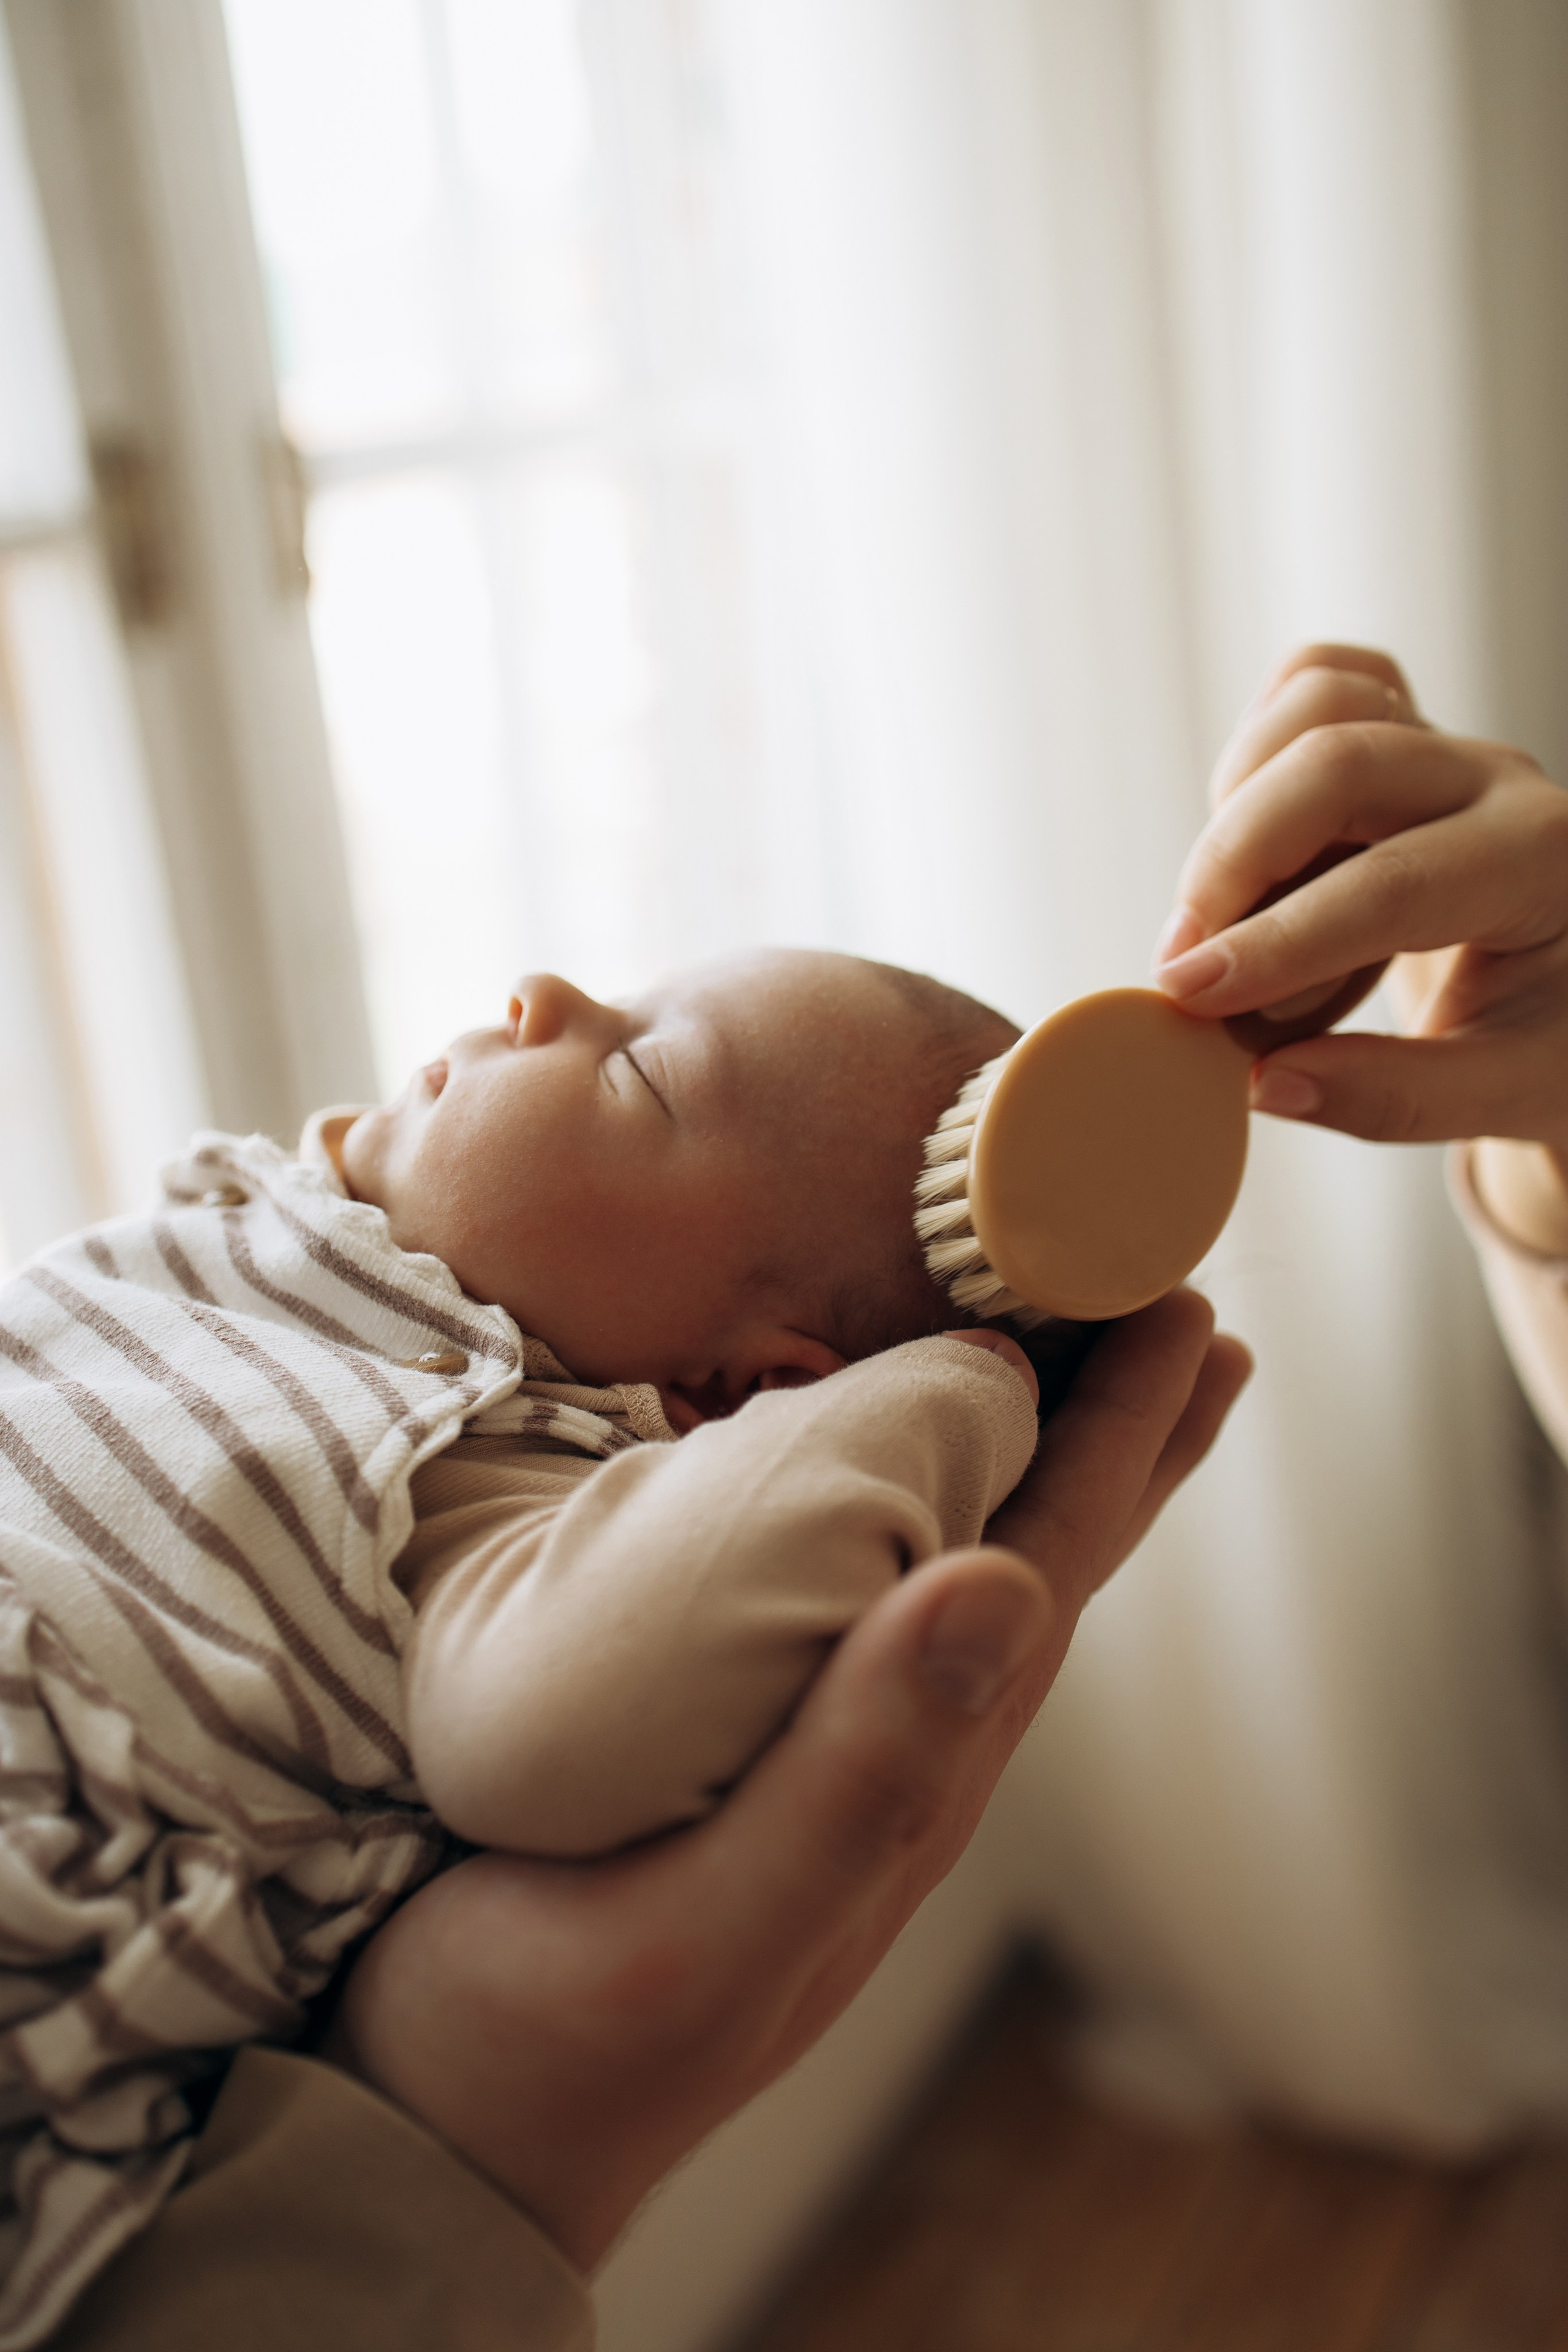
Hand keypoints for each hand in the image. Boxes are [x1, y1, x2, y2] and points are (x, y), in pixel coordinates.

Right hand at [326, 1290, 1246, 2271]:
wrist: (436, 2128)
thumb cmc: (561, 2041)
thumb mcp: (716, 1924)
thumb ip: (860, 1775)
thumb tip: (1004, 1586)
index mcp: (907, 1768)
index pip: (1051, 1565)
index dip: (1124, 1437)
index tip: (1188, 1308)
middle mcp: (879, 1742)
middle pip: (1030, 1551)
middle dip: (1108, 1426)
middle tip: (1169, 1295)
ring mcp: (799, 1736)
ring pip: (944, 1556)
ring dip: (1011, 1447)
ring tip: (1061, 1355)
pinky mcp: (713, 1724)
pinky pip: (830, 1574)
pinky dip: (875, 1487)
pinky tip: (858, 1452)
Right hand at [1152, 644, 1567, 1170]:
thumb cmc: (1556, 1033)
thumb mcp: (1512, 1091)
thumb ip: (1396, 1098)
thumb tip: (1268, 1084)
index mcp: (1541, 862)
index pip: (1391, 885)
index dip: (1279, 940)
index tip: (1190, 995)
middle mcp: (1495, 779)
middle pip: (1339, 761)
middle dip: (1233, 860)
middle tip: (1179, 965)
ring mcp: (1444, 743)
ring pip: (1320, 703)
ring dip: (1240, 805)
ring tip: (1228, 914)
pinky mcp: (1401, 730)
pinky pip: (1317, 681)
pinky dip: (1261, 744)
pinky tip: (1249, 838)